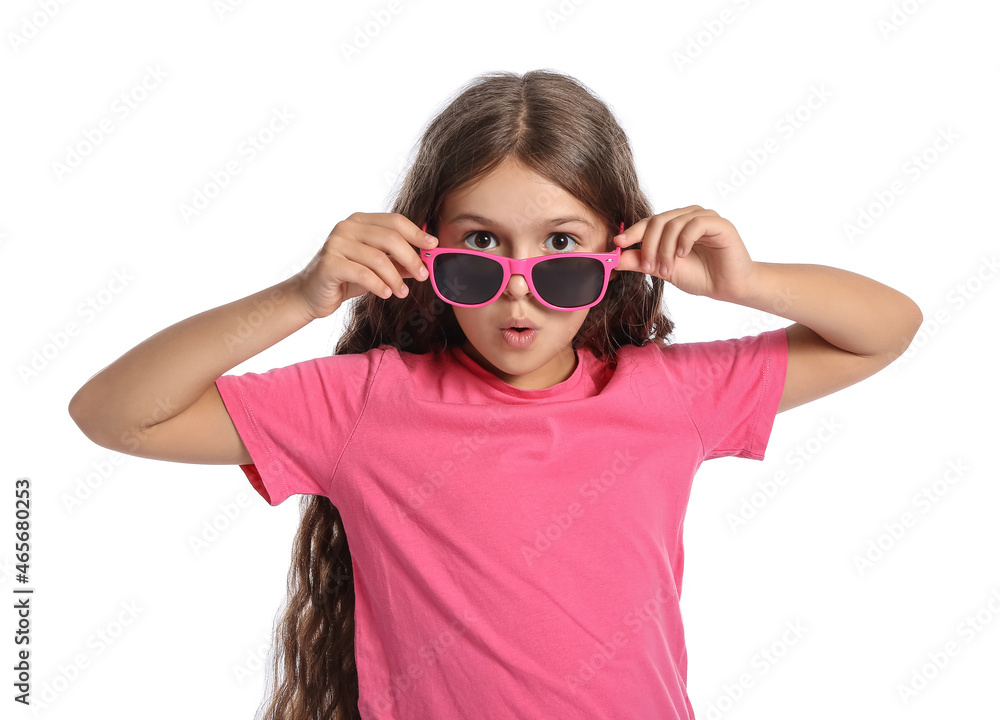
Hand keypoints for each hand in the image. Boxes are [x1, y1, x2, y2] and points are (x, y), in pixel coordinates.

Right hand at [292, 212, 436, 319]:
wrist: (312, 294)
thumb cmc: (346, 278)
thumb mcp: (376, 268)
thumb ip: (397, 261)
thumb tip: (426, 261)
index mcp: (359, 221)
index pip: (394, 221)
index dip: (416, 233)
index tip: (434, 246)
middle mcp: (346, 227)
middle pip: (390, 238)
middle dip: (411, 258)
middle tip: (423, 276)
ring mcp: (336, 244)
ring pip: (378, 258)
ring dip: (396, 278)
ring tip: (403, 293)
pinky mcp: (329, 264)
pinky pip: (363, 274)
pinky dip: (379, 285)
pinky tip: (387, 294)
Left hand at [613, 205, 755, 301]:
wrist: (728, 287)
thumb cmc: (699, 276)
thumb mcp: (663, 270)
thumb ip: (641, 262)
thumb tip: (614, 259)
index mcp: (675, 224)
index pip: (649, 222)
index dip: (632, 232)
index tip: (618, 243)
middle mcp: (688, 216)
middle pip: (658, 221)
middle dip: (649, 246)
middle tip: (649, 268)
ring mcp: (704, 217)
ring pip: (674, 224)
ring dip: (665, 249)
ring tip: (667, 269)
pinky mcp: (719, 224)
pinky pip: (695, 224)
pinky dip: (684, 240)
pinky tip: (682, 255)